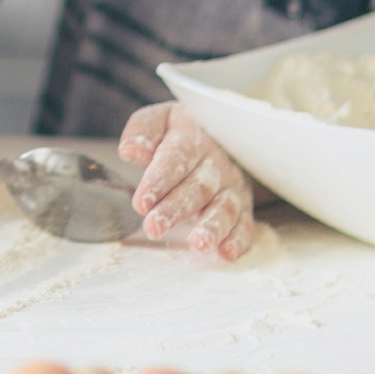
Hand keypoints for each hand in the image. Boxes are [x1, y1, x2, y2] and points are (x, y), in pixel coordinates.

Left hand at [117, 103, 254, 260]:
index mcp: (193, 138)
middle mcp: (216, 163)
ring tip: (198, 244)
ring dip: (212, 227)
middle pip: (197, 188)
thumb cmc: (181, 132)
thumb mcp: (160, 120)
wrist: (223, 133)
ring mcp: (232, 186)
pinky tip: (226, 253)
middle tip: (154, 227)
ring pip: (225, 207)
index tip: (141, 203)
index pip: (176, 159)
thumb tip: (130, 149)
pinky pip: (245, 224)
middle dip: (175, 209)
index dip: (158, 181)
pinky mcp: (243, 206)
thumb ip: (144, 131)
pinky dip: (238, 239)